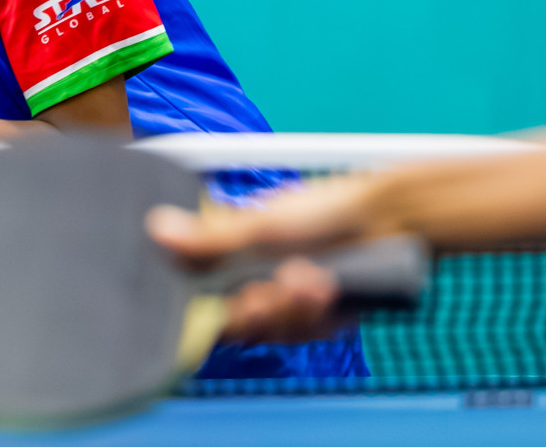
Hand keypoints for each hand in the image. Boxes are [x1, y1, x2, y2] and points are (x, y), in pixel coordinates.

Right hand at [145, 175, 395, 344]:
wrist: (389, 219)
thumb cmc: (324, 210)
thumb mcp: (261, 225)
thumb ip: (210, 239)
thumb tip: (155, 228)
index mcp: (234, 259)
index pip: (204, 301)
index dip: (209, 311)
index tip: (224, 304)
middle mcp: (258, 284)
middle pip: (240, 324)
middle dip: (263, 307)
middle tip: (281, 284)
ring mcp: (291, 304)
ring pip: (276, 332)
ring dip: (296, 308)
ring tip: (316, 280)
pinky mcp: (323, 319)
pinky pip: (309, 335)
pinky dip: (320, 315)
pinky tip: (330, 290)